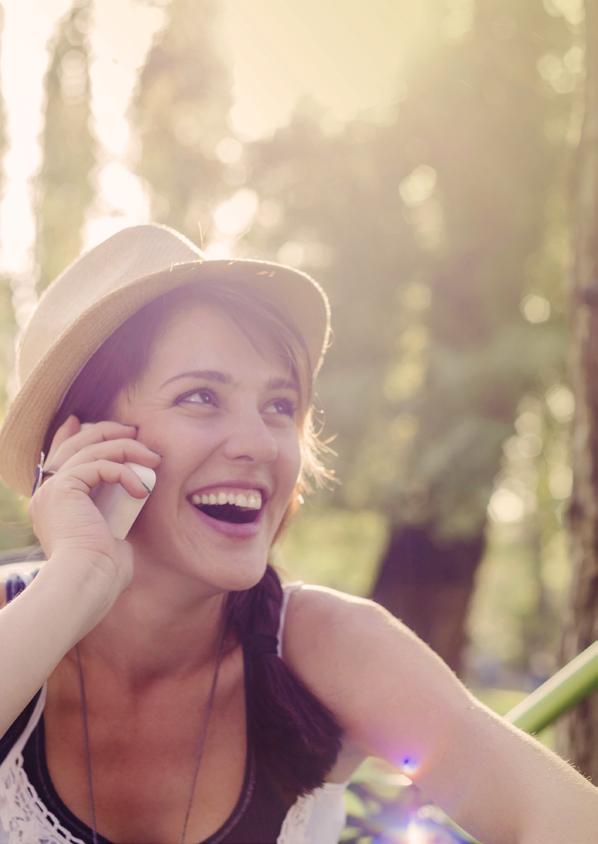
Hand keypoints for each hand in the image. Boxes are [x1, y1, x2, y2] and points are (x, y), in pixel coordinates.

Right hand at [28, 415, 160, 603]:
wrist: (88, 583)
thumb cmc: (103, 574)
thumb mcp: (110, 539)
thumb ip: (112, 522)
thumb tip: (127, 518)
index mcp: (54, 504)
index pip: (60, 458)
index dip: (70, 435)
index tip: (85, 420)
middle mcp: (47, 494)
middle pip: (74, 445)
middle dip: (105, 432)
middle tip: (133, 431)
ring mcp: (52, 490)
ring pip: (89, 449)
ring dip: (125, 448)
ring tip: (153, 458)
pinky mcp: (63, 489)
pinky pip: (98, 465)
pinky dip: (124, 472)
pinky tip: (142, 490)